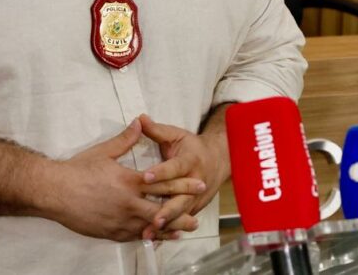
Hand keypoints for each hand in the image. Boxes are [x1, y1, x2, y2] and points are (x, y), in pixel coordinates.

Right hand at [45, 119, 197, 240]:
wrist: (53, 191)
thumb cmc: (77, 170)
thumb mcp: (103, 151)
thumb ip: (126, 139)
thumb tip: (139, 123)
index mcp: (129, 181)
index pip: (162, 183)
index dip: (183, 184)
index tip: (199, 184)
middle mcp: (128, 203)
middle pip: (161, 209)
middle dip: (181, 212)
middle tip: (198, 218)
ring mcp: (119, 220)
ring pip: (150, 227)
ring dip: (168, 229)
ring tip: (184, 231)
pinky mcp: (109, 232)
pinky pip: (133, 236)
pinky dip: (148, 236)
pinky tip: (156, 238)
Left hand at [137, 113, 229, 237]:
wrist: (218, 160)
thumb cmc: (192, 146)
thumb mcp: (177, 135)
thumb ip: (157, 130)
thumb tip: (139, 119)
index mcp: (190, 160)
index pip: (175, 167)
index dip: (161, 172)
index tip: (145, 176)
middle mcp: (195, 181)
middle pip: (181, 197)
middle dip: (167, 209)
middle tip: (153, 218)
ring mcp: (196, 197)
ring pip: (181, 213)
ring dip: (167, 224)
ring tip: (149, 232)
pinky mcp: (194, 208)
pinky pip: (180, 220)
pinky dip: (169, 230)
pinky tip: (154, 237)